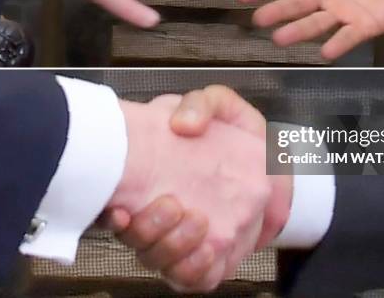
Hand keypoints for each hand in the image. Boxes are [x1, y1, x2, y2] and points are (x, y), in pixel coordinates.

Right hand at [104, 94, 271, 291]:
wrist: (272, 164)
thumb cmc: (237, 138)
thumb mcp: (219, 107)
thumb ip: (201, 105)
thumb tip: (182, 125)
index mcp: (150, 179)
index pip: (116, 205)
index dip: (111, 214)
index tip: (120, 208)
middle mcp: (160, 214)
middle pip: (135, 239)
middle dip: (148, 230)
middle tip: (171, 205)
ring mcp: (184, 239)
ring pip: (161, 261)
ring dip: (174, 247)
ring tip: (198, 220)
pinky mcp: (210, 259)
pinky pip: (194, 279)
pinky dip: (196, 270)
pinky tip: (208, 250)